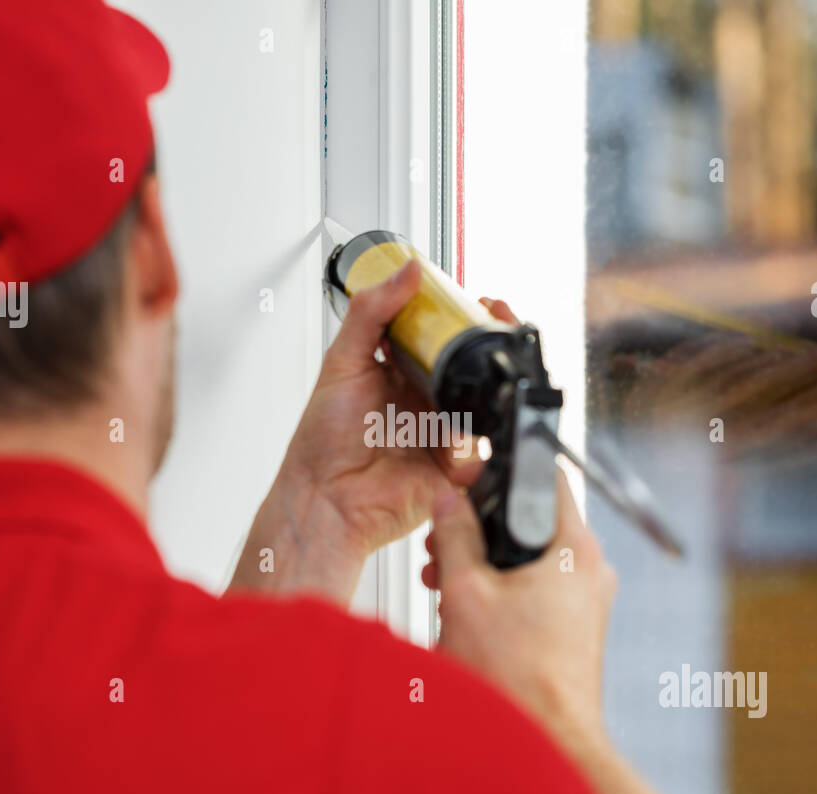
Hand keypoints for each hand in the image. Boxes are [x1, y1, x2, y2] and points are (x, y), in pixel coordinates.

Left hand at [229, 261, 515, 602]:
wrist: (324, 500)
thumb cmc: (322, 443)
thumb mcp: (342, 363)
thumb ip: (373, 313)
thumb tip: (407, 270)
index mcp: (405, 373)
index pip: (445, 337)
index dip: (466, 318)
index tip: (479, 300)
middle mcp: (428, 401)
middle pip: (473, 368)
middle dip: (491, 348)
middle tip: (493, 329)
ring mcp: (444, 435)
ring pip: (486, 406)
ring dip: (486, 393)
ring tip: (470, 389)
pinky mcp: (456, 470)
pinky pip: (482, 452)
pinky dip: (476, 444)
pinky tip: (456, 439)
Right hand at [425, 470, 617, 747]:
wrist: (544, 746)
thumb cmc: (516, 682)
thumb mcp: (465, 592)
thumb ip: (455, 536)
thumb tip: (449, 503)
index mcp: (575, 549)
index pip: (545, 478)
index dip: (498, 472)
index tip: (467, 481)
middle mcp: (590, 572)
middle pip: (532, 522)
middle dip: (481, 527)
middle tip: (443, 539)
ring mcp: (586, 604)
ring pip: (530, 559)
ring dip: (484, 562)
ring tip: (444, 580)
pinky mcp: (574, 631)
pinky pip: (536, 591)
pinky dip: (501, 590)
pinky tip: (465, 610)